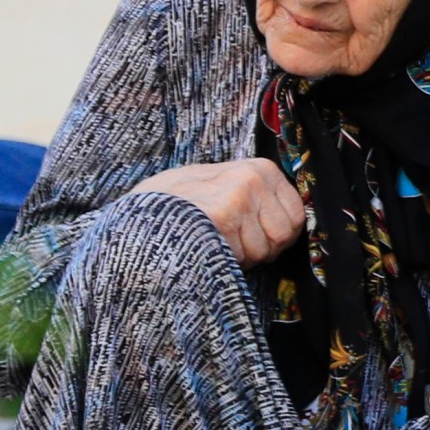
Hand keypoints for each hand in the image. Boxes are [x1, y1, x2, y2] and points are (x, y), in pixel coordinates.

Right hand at [132, 159, 303, 263]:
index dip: (275, 237)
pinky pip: (240, 256)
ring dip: (239, 257)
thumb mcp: (219, 184)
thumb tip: (291, 223)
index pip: (295, 217)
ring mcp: (240, 197)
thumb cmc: (174, 202)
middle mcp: (254, 178)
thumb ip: (253, 196)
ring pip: (262, 251)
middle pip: (283, 237)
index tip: (252, 237)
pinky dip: (222, 260)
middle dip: (260, 250)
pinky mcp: (223, 217)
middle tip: (228, 241)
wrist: (134, 212)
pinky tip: (201, 244)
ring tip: (209, 238)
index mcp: (259, 168)